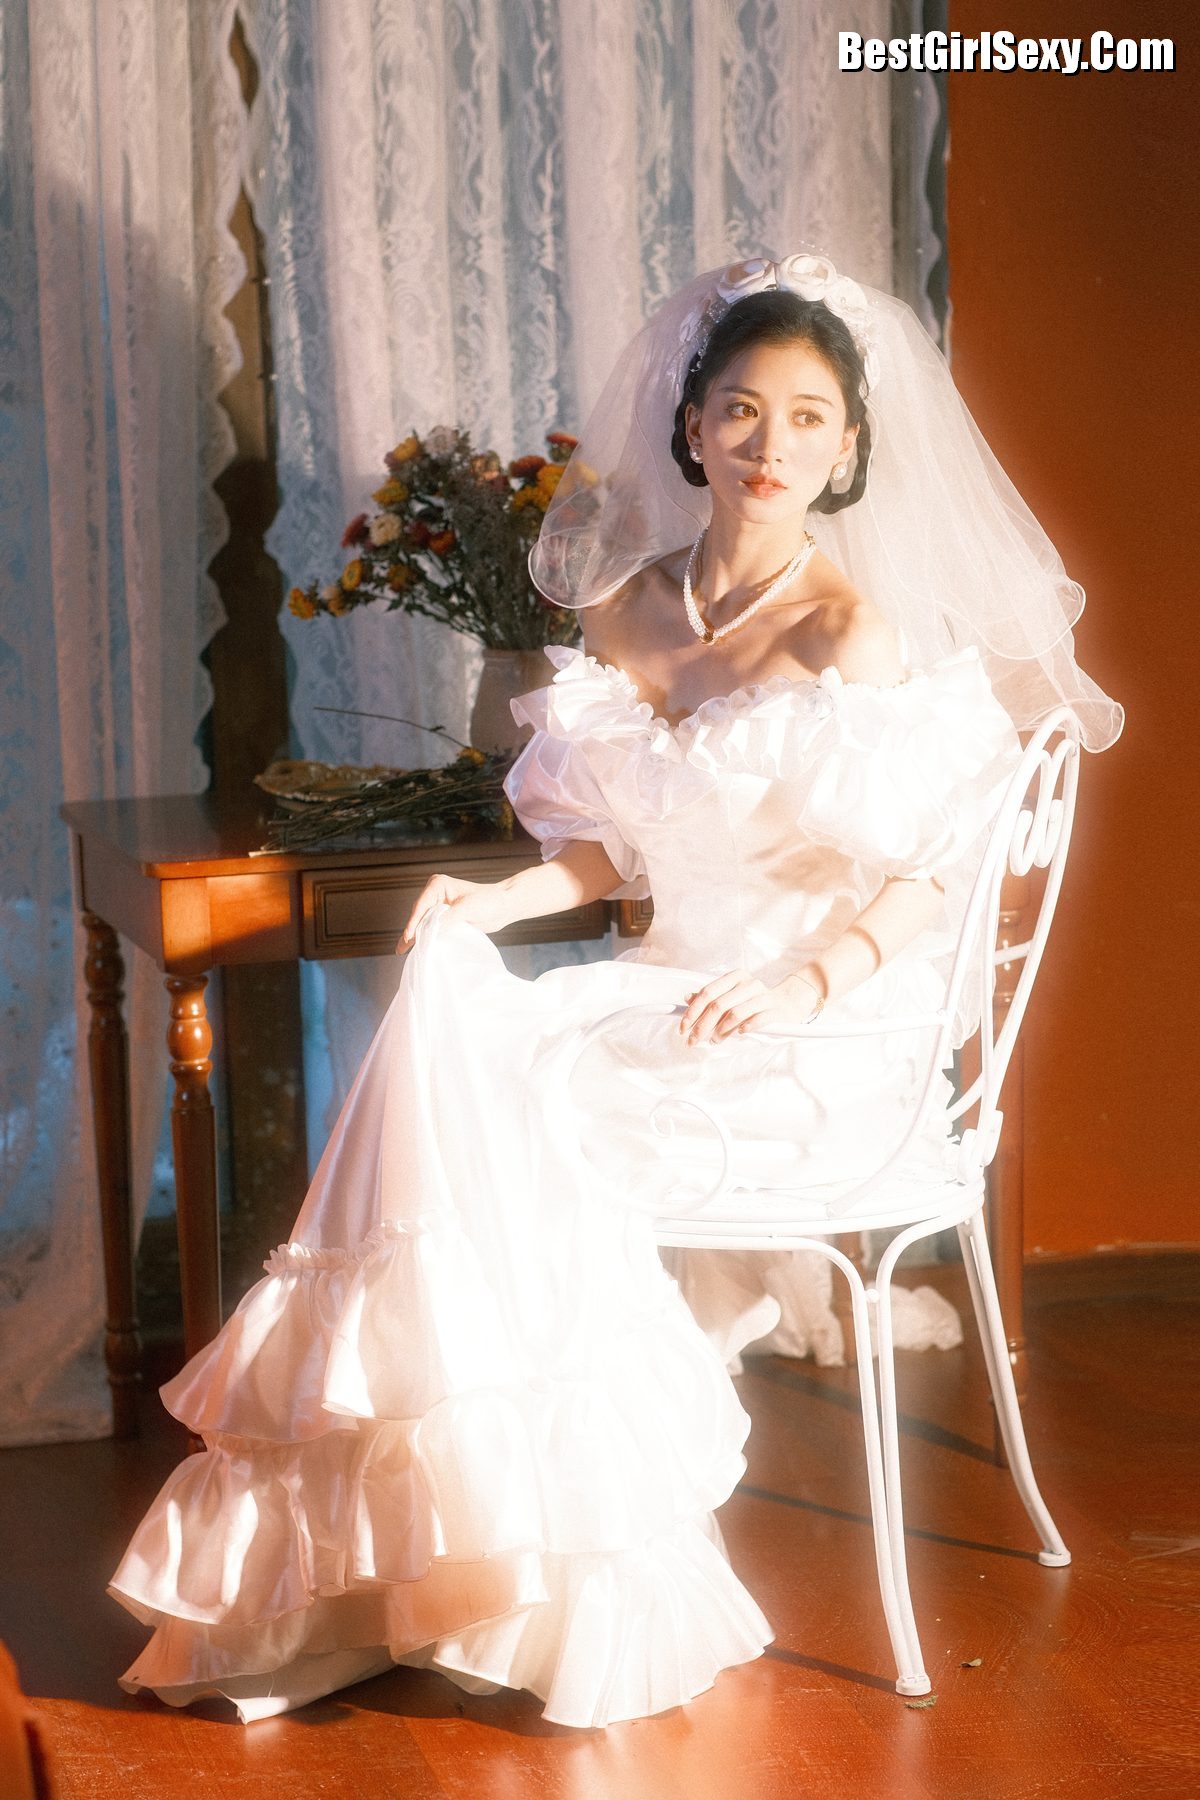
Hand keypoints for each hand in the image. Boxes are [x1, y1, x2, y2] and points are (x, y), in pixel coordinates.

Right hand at [395, 873, 514, 952]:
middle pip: (418, 915)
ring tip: (402, 951)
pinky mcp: (444, 917)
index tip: (408, 937)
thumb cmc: (488, 901)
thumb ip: (448, 919)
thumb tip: (431, 931)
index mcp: (438, 885)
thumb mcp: (467, 909)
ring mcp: (438, 906)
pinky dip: (424, 937)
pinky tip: (415, 948)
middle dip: (411, 931)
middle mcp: (434, 894)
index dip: (413, 922)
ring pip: (422, 923)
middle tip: (401, 949)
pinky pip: (430, 928)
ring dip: (414, 936)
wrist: (503, 906)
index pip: (421, 906)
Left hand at [678, 967, 824, 1044]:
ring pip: (735, 1013)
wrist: (786, 1003)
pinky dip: (745, 1027)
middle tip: (693, 1040)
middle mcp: (748, 983)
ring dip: (720, 1031)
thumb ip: (711, 996)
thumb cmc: (754, 1001)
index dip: (692, 1011)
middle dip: (702, 1025)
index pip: (708, 993)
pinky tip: (739, 1034)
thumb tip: (686, 997)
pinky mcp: (775, 1009)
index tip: (683, 1027)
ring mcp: (763, 996)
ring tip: (713, 1041)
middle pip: (719, 1005)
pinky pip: (757, 1019)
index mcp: (735, 977)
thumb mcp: (732, 995)